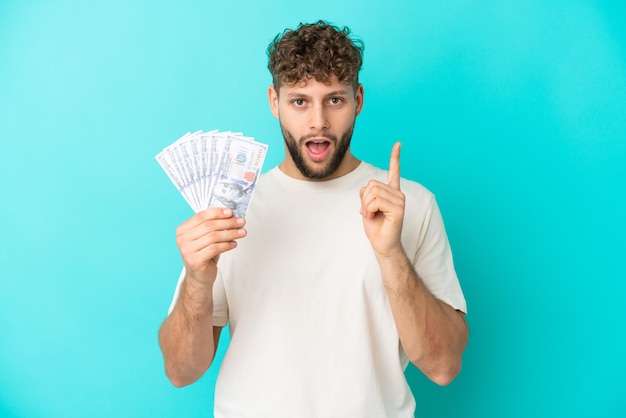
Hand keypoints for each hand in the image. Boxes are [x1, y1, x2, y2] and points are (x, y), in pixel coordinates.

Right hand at [175, 208, 245, 286]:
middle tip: (241, 222)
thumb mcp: (206, 237)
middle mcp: (182, 239)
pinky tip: (234, 244)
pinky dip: (227, 245)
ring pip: (213, 237)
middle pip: (209, 226)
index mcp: (183, 230)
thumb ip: (213, 226)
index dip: (217, 212)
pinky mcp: (194, 260)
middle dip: (228, 222)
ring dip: (231, 233)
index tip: (231, 212)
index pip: (201, 216)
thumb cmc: (203, 255)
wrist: (199, 277)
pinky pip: (215, 248)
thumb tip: (231, 215)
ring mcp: (187, 250)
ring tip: (242, 233)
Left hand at [360, 142, 404, 257]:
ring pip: (372, 192)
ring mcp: (400, 201)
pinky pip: (376, 201)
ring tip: (372, 215)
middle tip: (369, 212)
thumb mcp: (365, 207)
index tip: (398, 143)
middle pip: (372, 184)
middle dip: (364, 199)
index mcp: (392, 192)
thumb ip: (365, 194)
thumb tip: (366, 189)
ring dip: (366, 206)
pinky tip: (375, 217)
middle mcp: (398, 194)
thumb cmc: (375, 227)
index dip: (395, 157)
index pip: (394, 171)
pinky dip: (369, 210)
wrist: (381, 244)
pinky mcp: (398, 209)